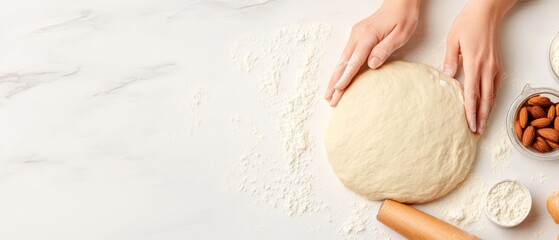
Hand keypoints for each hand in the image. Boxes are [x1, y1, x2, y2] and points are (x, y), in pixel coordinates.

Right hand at [325, 0, 420, 106]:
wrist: (399, 3)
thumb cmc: (403, 19)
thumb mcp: (400, 35)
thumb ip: (385, 49)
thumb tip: (371, 64)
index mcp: (368, 36)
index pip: (354, 61)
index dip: (346, 76)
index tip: (338, 89)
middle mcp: (357, 36)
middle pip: (343, 63)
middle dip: (335, 81)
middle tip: (329, 98)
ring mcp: (355, 36)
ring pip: (341, 60)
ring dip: (334, 77)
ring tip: (329, 93)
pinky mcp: (356, 37)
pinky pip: (346, 56)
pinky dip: (340, 69)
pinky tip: (337, 78)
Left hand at [442, 0, 515, 133]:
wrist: (486, 12)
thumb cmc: (468, 24)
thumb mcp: (453, 41)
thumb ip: (450, 61)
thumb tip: (448, 77)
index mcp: (474, 64)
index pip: (472, 94)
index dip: (471, 112)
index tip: (470, 125)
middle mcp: (487, 68)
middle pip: (485, 99)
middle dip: (481, 117)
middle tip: (477, 132)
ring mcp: (494, 67)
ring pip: (492, 95)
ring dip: (488, 111)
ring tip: (483, 124)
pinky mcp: (498, 65)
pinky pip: (496, 86)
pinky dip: (492, 99)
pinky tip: (487, 106)